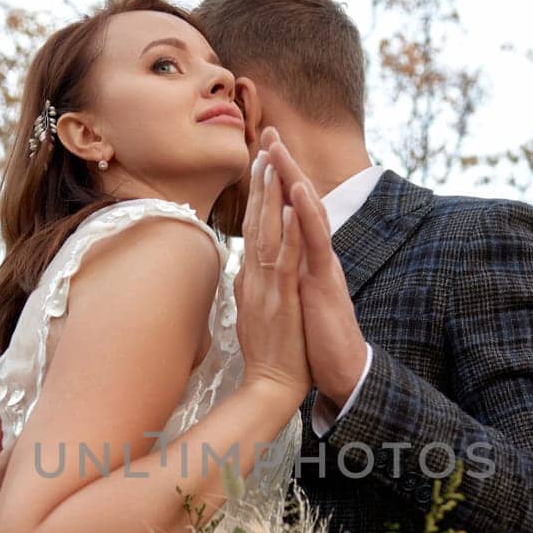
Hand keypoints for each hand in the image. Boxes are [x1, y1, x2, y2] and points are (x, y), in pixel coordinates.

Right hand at [233, 147, 311, 403]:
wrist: (271, 386)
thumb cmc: (268, 354)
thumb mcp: (253, 313)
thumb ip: (248, 286)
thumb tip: (240, 268)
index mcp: (250, 279)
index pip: (252, 230)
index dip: (255, 196)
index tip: (260, 165)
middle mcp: (253, 277)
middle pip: (255, 222)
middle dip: (260, 183)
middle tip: (264, 146)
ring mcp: (265, 287)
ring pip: (266, 234)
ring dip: (270, 197)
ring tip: (273, 163)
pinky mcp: (281, 299)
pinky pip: (286, 259)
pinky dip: (290, 231)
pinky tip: (292, 206)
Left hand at [260, 127, 368, 409]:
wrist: (338, 368)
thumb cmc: (314, 338)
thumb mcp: (292, 299)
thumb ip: (283, 275)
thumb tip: (266, 261)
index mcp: (302, 258)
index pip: (287, 212)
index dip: (274, 183)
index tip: (258, 153)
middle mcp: (314, 255)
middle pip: (299, 203)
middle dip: (284, 167)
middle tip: (269, 131)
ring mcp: (322, 265)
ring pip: (308, 214)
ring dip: (294, 179)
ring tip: (280, 149)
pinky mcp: (326, 281)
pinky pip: (316, 244)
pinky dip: (307, 217)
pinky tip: (299, 193)